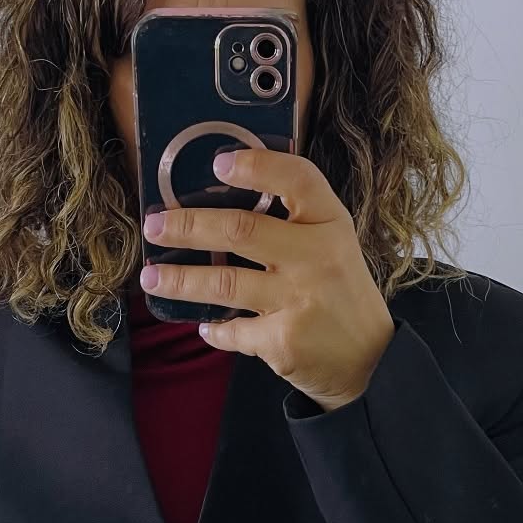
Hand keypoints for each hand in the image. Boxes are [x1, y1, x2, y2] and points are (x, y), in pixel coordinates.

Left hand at [140, 147, 396, 411]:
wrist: (371, 360)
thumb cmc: (340, 293)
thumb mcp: (333, 244)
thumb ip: (294, 220)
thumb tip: (223, 196)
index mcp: (330, 224)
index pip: (298, 179)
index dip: (257, 167)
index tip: (218, 162)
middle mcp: (317, 257)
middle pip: (242, 230)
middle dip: (188, 226)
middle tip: (154, 226)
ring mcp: (299, 300)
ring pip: (224, 282)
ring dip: (179, 280)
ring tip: (151, 277)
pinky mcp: (283, 341)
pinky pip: (233, 330)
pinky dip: (214, 328)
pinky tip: (204, 324)